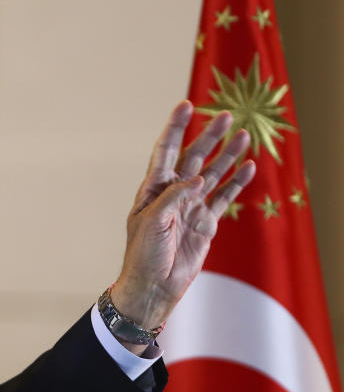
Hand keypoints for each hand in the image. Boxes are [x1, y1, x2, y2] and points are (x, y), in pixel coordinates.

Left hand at [110, 100, 255, 352]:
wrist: (153, 286)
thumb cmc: (143, 254)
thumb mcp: (151, 222)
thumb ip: (174, 197)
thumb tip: (199, 179)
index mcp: (153, 189)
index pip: (165, 151)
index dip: (175, 128)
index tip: (186, 105)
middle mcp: (173, 193)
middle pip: (194, 158)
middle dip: (208, 137)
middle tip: (225, 116)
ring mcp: (191, 206)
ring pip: (213, 174)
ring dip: (227, 155)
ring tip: (242, 136)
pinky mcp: (206, 222)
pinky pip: (224, 198)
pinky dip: (236, 183)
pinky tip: (248, 167)